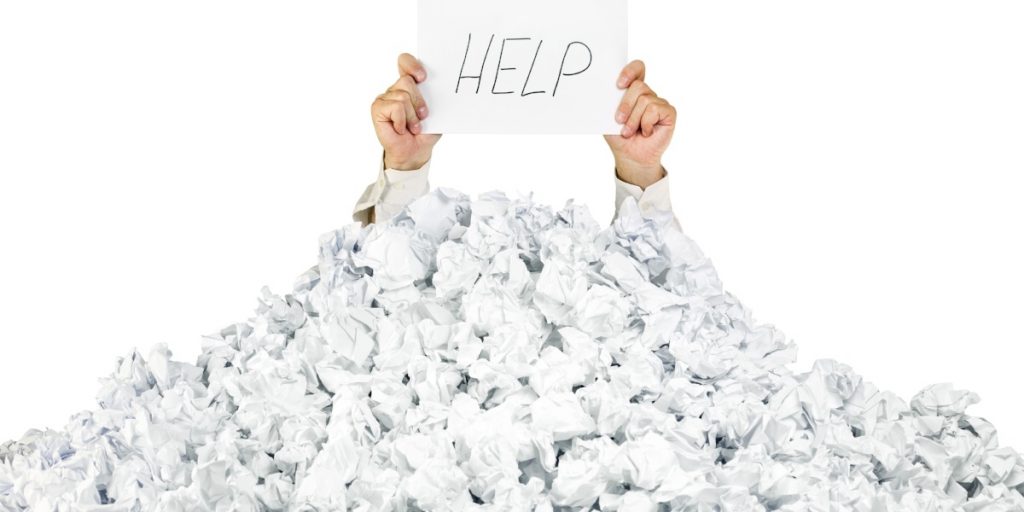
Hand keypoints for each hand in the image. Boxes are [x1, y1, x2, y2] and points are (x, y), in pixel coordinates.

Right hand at [372, 54, 441, 169]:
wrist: (415, 151)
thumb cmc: (425, 131)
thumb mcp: (436, 112)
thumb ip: (434, 97)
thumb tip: (442, 88)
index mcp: (409, 84)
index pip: (405, 62)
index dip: (412, 65)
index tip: (423, 77)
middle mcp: (395, 88)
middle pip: (407, 81)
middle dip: (419, 101)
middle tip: (423, 116)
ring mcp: (385, 98)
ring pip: (403, 96)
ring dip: (412, 116)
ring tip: (413, 126)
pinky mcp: (377, 108)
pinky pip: (395, 107)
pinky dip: (402, 121)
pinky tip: (401, 129)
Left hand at [604, 60, 676, 188]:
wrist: (630, 156)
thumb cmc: (619, 137)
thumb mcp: (608, 118)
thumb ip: (608, 102)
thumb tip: (600, 91)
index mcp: (633, 91)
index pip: (638, 68)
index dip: (630, 71)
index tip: (619, 85)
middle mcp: (648, 94)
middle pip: (639, 86)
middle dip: (626, 105)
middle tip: (619, 121)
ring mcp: (660, 102)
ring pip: (645, 100)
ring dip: (633, 119)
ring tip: (630, 132)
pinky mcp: (669, 112)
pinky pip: (655, 109)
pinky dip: (646, 123)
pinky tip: (646, 132)